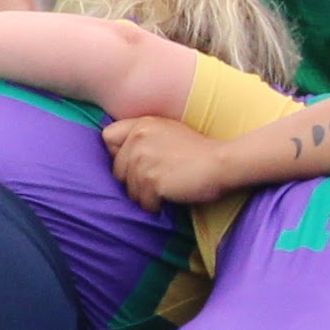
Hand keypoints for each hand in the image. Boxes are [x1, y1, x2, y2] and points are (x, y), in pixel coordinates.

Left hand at [107, 114, 244, 213]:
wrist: (221, 163)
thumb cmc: (199, 151)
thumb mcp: (168, 131)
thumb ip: (143, 136)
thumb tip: (119, 155)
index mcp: (141, 124)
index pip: (107, 138)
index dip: (118, 152)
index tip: (136, 160)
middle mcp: (138, 139)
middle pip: (116, 171)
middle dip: (134, 180)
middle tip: (158, 179)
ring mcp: (143, 160)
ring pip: (130, 190)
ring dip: (147, 195)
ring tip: (168, 187)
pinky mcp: (152, 181)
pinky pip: (144, 202)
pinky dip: (156, 205)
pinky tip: (172, 194)